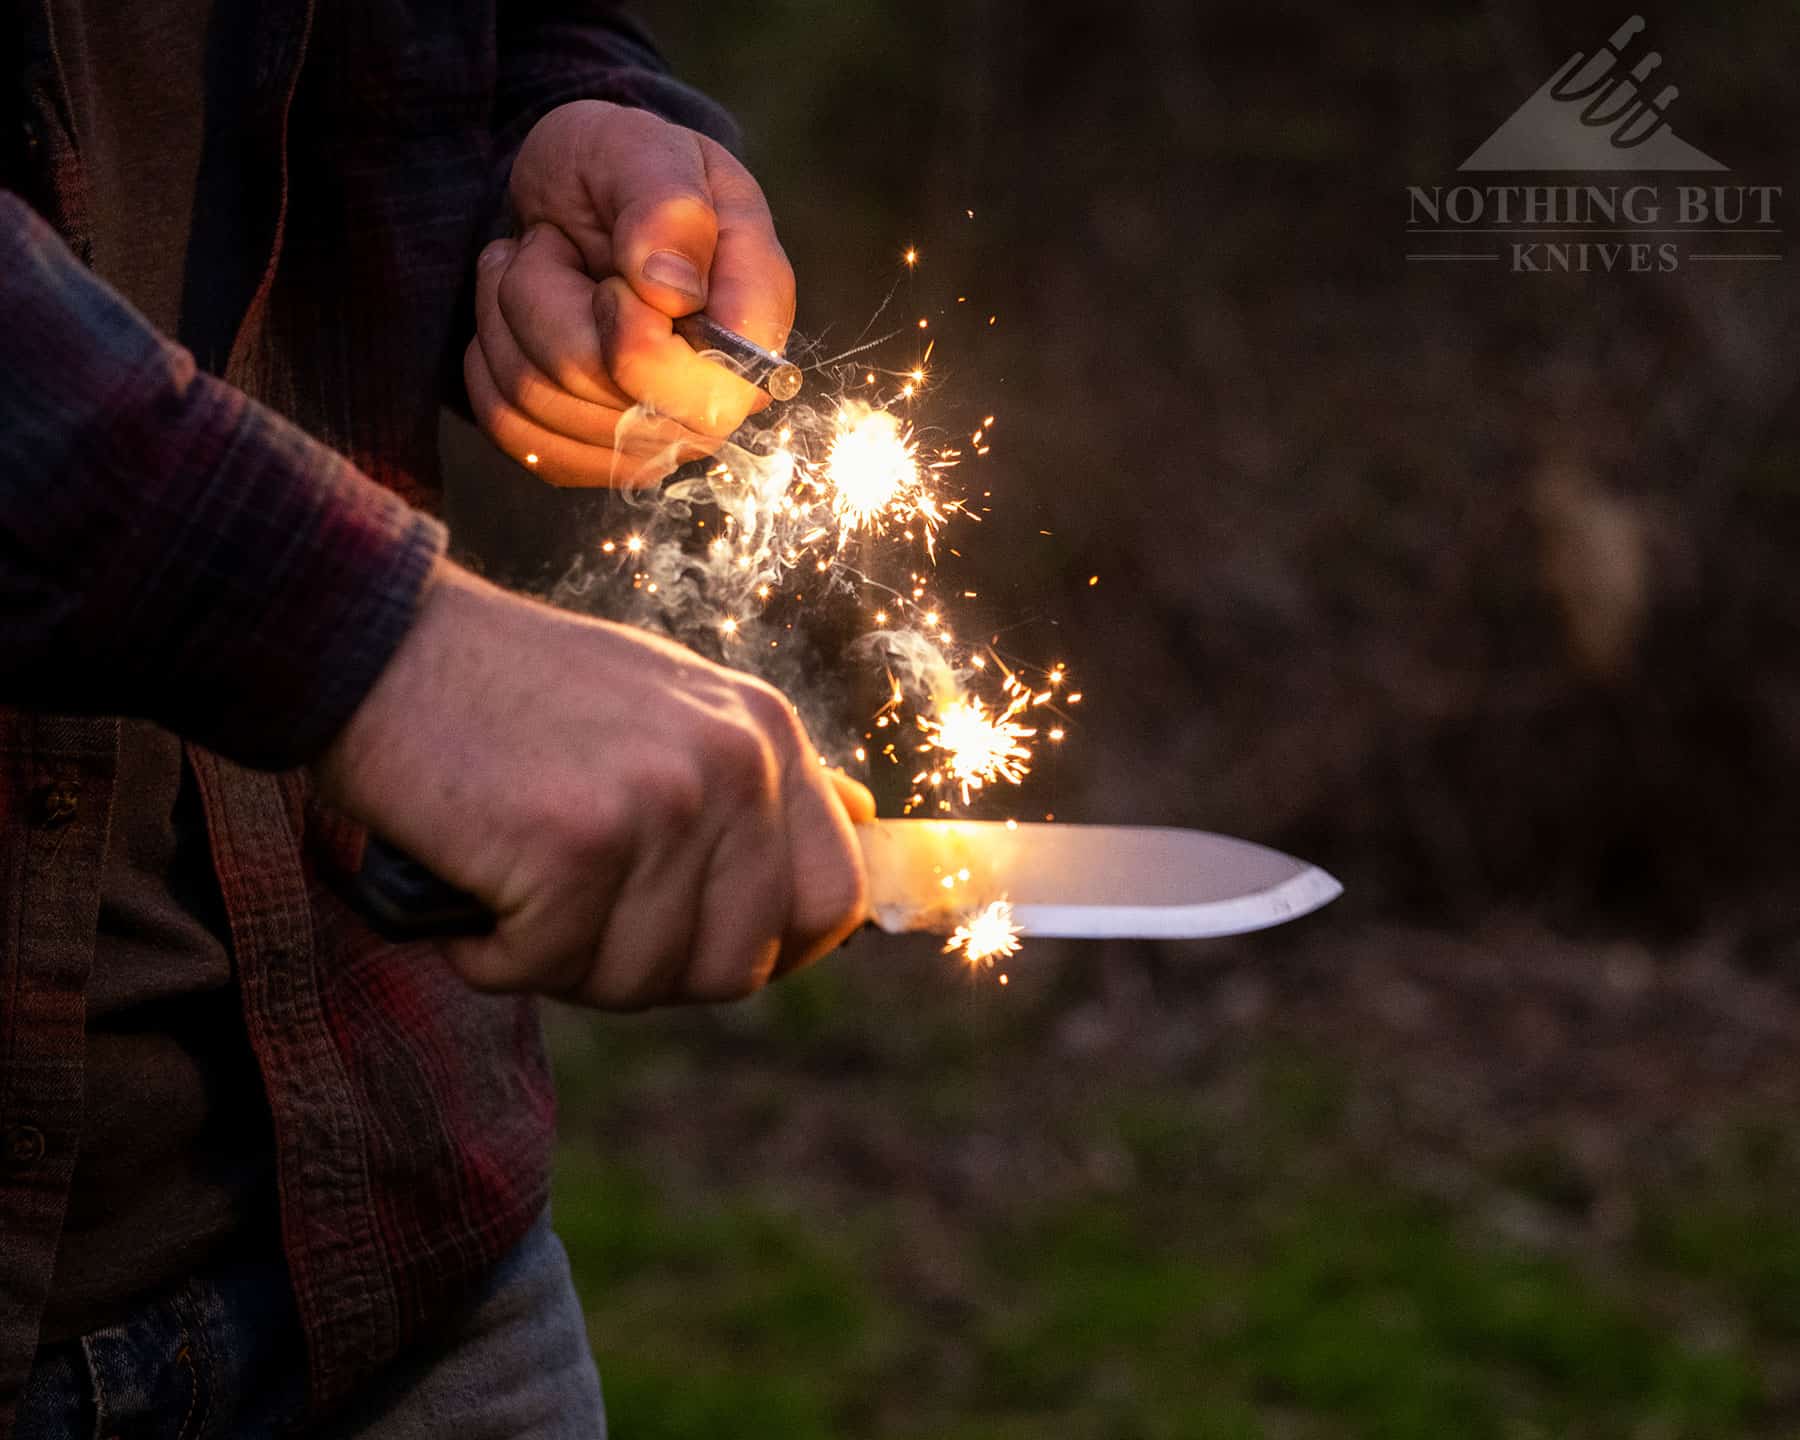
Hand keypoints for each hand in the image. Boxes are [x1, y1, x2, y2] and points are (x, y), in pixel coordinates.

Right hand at [314, 560, 872, 1007]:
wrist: (383, 644)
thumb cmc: (518, 693)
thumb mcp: (675, 707)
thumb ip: (761, 776)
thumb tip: (866, 823)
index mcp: (767, 734)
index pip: (836, 901)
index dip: (773, 951)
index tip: (700, 947)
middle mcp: (734, 765)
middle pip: (736, 965)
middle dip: (648, 969)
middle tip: (572, 918)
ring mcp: (661, 804)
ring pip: (640, 981)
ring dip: (562, 962)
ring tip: (515, 884)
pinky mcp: (575, 845)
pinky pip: (545, 970)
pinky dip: (491, 955)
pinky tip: (472, 888)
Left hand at [466, 101, 796, 487]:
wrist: (576, 199)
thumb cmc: (622, 170)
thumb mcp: (644, 150)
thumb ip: (668, 207)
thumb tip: (673, 290)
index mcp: (755, 316)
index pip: (709, 390)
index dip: (637, 335)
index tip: (614, 270)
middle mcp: (718, 398)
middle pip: (607, 395)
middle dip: (548, 303)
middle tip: (554, 247)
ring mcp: (658, 437)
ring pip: (543, 405)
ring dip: (509, 316)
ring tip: (533, 266)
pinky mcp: (595, 455)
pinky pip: (515, 433)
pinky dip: (487, 362)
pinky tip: (513, 317)